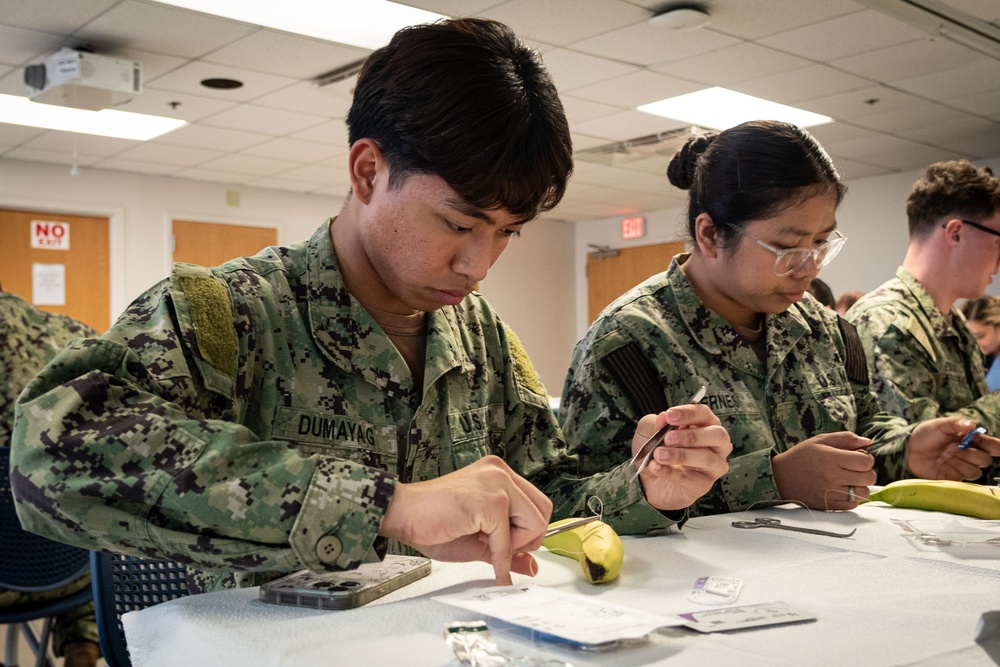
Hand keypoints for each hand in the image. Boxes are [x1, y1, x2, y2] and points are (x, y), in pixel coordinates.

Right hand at [378, 455, 551, 585]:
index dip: (528, 532)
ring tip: (485, 543)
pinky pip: (509, 539)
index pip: (537, 504)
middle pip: (543, 511)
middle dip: (528, 538)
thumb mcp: (479, 540)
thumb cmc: (432, 521)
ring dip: (514, 545)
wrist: (402, 514)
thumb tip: (532, 566)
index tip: (508, 546)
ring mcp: (497, 482)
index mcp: (498, 474)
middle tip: (500, 547)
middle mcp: (501, 472)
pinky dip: (501, 558)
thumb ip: (509, 550)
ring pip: (535, 522)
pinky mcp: (491, 500)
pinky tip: (490, 563)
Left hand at [632, 404, 731, 509]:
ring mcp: (713, 466)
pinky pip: (690, 478)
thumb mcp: (648, 432)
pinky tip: (656, 467)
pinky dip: (670, 471)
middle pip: (717, 435)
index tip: (670, 415)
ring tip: (659, 454)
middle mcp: (715, 444)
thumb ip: (653, 422)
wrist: (650, 482)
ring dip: (680, 455)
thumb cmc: (657, 451)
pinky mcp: (703, 484)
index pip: (704, 414)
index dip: (689, 413)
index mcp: (704, 425)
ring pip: (707, 458)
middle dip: (691, 436)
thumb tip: (662, 418)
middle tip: (668, 438)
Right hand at [772, 432, 875, 510]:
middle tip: (854, 469)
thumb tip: (867, 442)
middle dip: (866, 472)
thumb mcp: (819, 440)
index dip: (866, 458)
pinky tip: (842, 490)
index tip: (858, 458)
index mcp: (830, 458)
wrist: (780, 477)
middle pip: (869, 478)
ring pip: (863, 493)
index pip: (866, 461)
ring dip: (860, 486)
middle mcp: (832, 476)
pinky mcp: (828, 505)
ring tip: (848, 481)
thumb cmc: (801, 456)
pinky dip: (852, 498)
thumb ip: (845, 438)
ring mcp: (830, 493)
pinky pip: (853, 505)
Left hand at [906, 417, 999, 479]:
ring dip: (960, 462)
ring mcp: (962, 468)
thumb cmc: (925, 435)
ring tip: (945, 454)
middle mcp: (970, 455)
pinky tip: (943, 462)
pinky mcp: (953, 478)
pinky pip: (964, 479)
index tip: (977, 440)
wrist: (908, 450)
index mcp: (971, 440)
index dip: (993, 446)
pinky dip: (955, 469)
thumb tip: (972, 425)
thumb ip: (956, 423)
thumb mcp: (940, 425)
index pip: (994, 446)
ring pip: (976, 472)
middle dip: (970, 453)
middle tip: (952, 447)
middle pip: (986, 460)